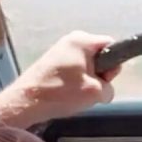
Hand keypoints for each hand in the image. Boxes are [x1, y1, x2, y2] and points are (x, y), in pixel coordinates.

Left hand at [0, 31, 120, 128]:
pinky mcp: (53, 62)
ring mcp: (60, 50)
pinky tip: (67, 93)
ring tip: (76, 94)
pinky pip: (75, 69)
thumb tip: (105, 88)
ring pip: (87, 65)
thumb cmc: (60, 92)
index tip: (105, 79)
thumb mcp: (95, 92)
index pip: (112, 44)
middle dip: (100, 74)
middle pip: (99, 55)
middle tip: (90, 89)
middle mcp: (71, 39)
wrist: (26, 101)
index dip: (114, 64)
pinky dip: (75, 82)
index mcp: (82, 40)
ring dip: (87, 81)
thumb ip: (109, 87)